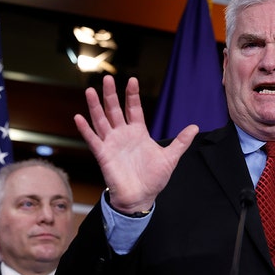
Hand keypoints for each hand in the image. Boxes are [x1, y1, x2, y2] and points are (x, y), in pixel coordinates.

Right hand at [74, 75, 198, 213]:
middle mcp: (123, 135)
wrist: (141, 197)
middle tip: (108, 77)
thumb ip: (181, 141)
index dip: (132, 95)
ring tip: (90, 90)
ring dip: (95, 106)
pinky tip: (78, 117)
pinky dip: (85, 129)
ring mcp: (112, 143)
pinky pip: (93, 139)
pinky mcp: (103, 154)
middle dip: (111, 94)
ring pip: (101, 120)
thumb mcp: (170, 157)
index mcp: (138, 133)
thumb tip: (195, 127)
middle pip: (115, 110)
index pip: (134, 109)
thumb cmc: (154, 178)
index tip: (132, 80)